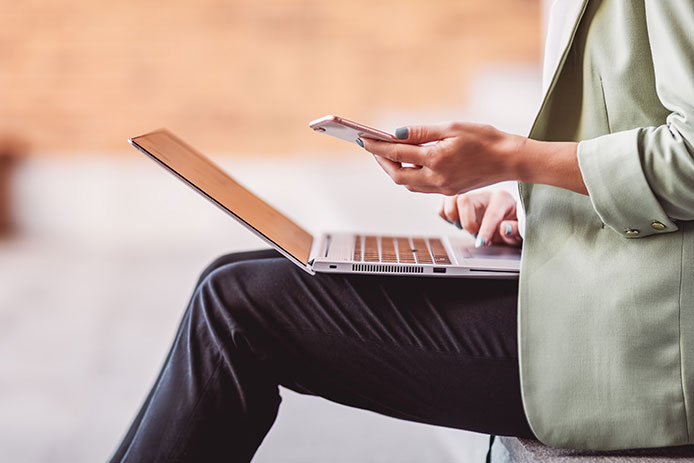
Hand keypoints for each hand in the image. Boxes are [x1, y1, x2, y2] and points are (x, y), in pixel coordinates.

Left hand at [360, 122, 524, 195]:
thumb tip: (396, 133)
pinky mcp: (449, 192)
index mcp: (436, 160)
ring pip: (408, 185)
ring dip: (395, 172)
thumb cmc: (485, 139)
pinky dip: (410, 176)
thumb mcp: (452, 127)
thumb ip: (421, 132)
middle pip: (398, 177)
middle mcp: (437, 179)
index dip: (377, 147)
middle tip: (373, 148)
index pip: (397, 155)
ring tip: (388, 155)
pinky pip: (421, 187)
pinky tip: (409, 164)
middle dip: (382, 163)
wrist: (510, 160)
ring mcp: (443, 189)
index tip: (363, 140)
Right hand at [439, 190, 521, 247]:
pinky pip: (443, 204)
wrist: (508, 216)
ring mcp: (469, 196)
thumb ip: (516, 229)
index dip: (486, 231)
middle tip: (474, 233)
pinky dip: (445, 215)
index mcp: (502, 199)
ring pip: (450, 198)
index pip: (491, 213)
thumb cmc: (514, 222)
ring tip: (462, 226)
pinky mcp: (458, 201)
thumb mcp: (521, 229)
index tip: (481, 244)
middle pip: (464, 200)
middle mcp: (483, 195)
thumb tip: (504, 228)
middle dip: (466, 222)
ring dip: (452, 216)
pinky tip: (456, 222)